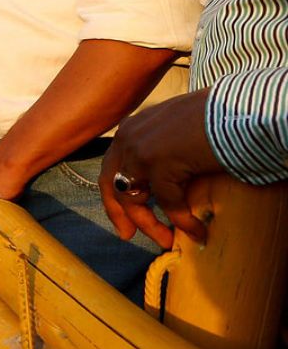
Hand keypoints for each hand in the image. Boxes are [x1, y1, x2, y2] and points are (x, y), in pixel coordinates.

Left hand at [99, 90, 218, 248]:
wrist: (237, 108)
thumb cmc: (216, 118)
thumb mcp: (176, 132)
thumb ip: (161, 149)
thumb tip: (163, 182)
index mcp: (131, 128)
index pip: (111, 167)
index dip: (114, 197)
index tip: (123, 220)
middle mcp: (128, 137)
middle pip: (112, 185)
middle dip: (121, 214)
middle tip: (129, 236)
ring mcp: (140, 149)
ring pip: (133, 198)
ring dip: (149, 224)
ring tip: (165, 240)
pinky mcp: (159, 163)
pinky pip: (168, 202)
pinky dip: (182, 221)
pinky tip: (198, 231)